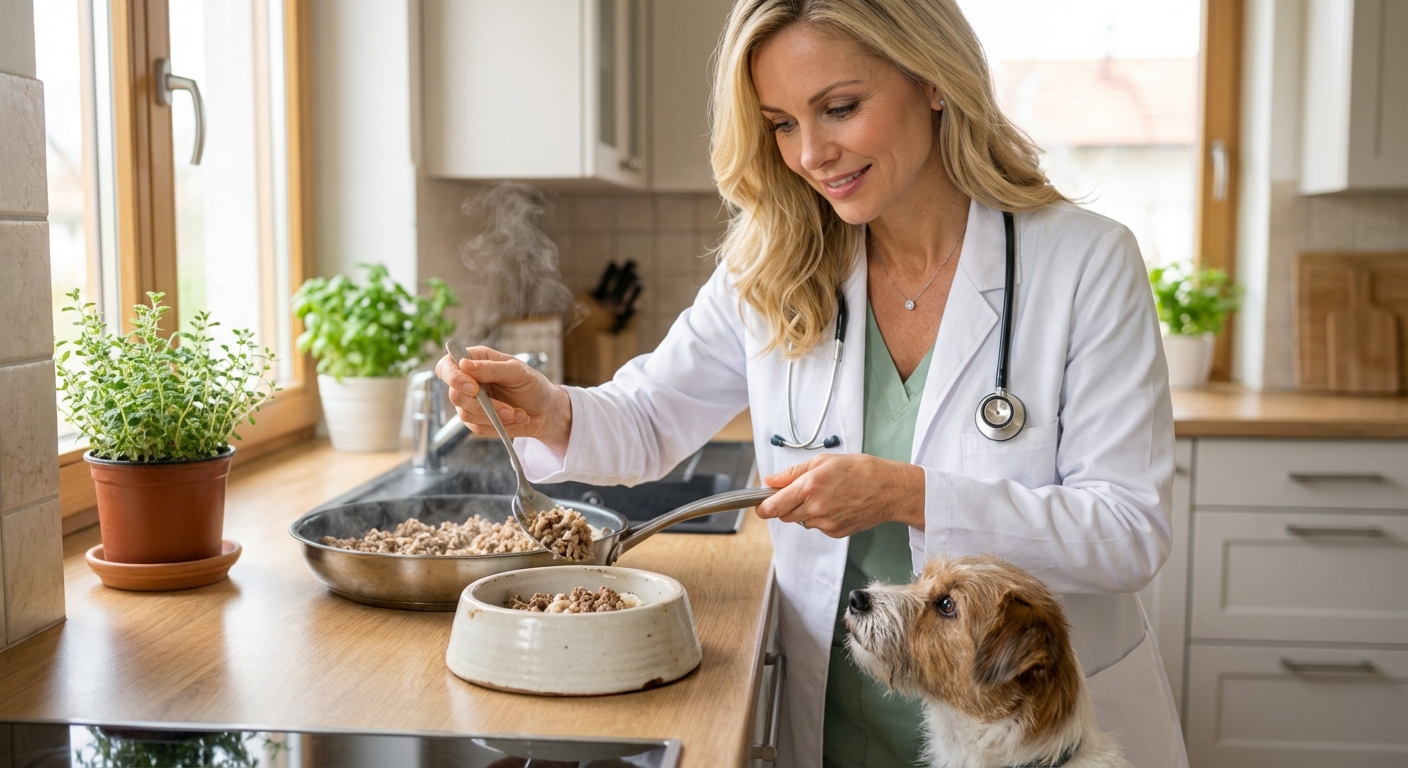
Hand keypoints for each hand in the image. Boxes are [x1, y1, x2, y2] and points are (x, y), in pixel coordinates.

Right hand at [434, 346, 572, 454]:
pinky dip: (499, 425)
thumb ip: (491, 367)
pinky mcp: (476, 422)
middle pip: (454, 395)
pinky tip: (516, 418)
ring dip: (494, 416)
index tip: (473, 388)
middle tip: (507, 409)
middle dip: (482, 405)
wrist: (546, 410)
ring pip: (465, 414)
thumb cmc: (532, 385)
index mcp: (475, 361)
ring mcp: (470, 403)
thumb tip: (464, 365)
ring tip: (516, 413)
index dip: (453, 377)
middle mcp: (468, 381)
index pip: (447, 366)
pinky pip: (477, 428)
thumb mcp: (517, 371)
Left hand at [757, 454, 924, 536]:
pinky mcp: (836, 533)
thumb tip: (770, 481)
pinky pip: (818, 527)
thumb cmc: (861, 470)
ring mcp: (826, 523)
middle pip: (785, 515)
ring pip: (802, 521)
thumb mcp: (824, 461)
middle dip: (787, 505)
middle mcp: (816, 507)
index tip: (760, 505)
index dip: (762, 507)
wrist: (889, 489)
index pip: (773, 506)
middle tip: (802, 492)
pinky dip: (821, 518)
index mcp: (810, 486)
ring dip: (806, 511)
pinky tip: (837, 505)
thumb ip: (793, 473)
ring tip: (827, 495)